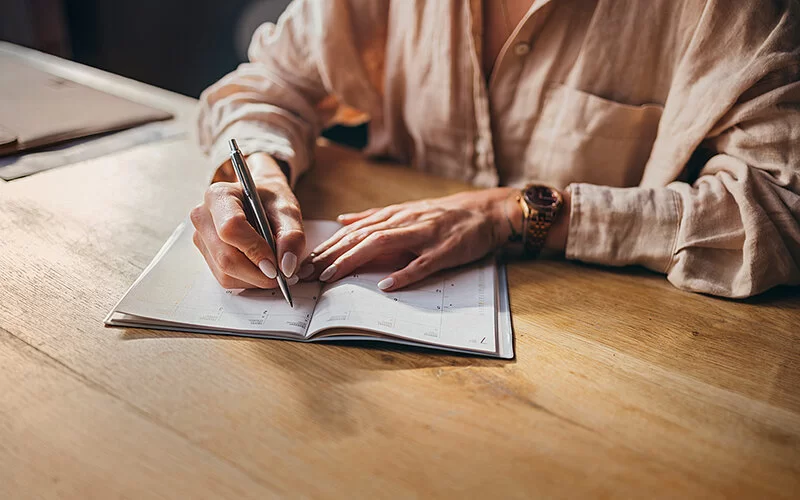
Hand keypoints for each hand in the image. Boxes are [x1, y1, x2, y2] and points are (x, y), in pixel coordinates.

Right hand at [190, 153, 304, 288]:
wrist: (259, 199)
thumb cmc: (270, 200)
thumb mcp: (288, 210)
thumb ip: (292, 236)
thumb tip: (286, 267)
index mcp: (219, 196)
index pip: (231, 228)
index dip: (255, 250)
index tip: (276, 264)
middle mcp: (203, 217)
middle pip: (226, 257)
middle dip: (257, 272)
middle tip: (282, 273)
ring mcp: (201, 238)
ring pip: (225, 273)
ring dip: (255, 278)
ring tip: (273, 265)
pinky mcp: (206, 255)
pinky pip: (226, 278)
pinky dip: (248, 280)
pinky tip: (260, 267)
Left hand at [303, 188, 519, 290]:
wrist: (485, 211)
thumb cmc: (444, 215)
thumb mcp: (406, 211)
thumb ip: (374, 217)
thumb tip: (342, 221)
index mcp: (394, 215)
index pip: (354, 231)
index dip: (328, 247)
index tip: (305, 263)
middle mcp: (404, 222)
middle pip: (361, 237)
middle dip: (331, 255)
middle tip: (308, 273)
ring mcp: (424, 235)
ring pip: (383, 245)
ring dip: (354, 260)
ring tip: (333, 276)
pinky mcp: (444, 250)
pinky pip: (422, 263)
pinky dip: (403, 274)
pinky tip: (386, 285)